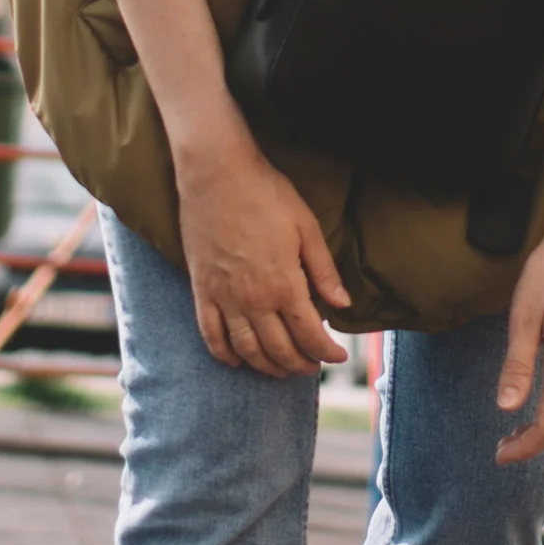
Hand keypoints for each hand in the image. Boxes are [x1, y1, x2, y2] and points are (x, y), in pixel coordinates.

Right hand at [169, 137, 351, 379]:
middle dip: (300, 364)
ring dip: (267, 367)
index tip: (338, 358)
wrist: (216, 173)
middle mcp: (253, 299)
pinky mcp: (201, 290)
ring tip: (281, 371)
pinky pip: (211, 335)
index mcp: (284, 283)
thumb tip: (342, 304)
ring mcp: (224, 297)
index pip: (310, 334)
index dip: (326, 352)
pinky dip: (225, 354)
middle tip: (312, 368)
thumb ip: (323, 270)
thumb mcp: (306, 226)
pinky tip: (237, 361)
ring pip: (247, 349)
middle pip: (279, 349)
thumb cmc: (266, 194)